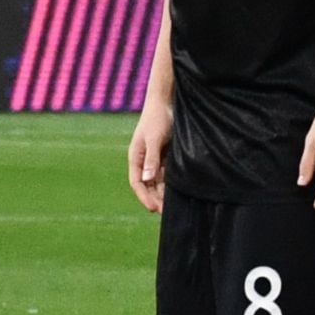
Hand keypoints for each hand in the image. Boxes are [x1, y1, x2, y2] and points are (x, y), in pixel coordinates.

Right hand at [127, 92, 171, 212]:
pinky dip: (171, 183)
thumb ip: (151, 159)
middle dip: (154, 198)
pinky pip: (167, 173)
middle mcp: (143, 160)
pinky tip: (179, 191)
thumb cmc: (158, 118)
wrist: (166, 102)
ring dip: (163, 193)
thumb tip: (146, 179)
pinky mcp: (166, 154)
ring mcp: (155, 158)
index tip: (153, 209)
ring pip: (158, 180)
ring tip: (172, 206)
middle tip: (165, 213)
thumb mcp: (154, 139)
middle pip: (147, 184)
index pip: (137, 183)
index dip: (144, 197)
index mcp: (136, 157)